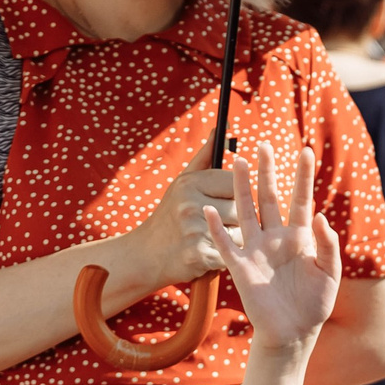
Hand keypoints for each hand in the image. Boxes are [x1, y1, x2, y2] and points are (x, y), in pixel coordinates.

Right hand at [124, 147, 240, 287]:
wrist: (144, 254)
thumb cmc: (171, 214)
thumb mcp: (183, 182)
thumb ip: (206, 156)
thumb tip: (222, 127)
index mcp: (189, 183)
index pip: (236, 182)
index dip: (234, 194)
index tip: (221, 202)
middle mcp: (189, 203)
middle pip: (240, 208)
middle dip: (235, 219)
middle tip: (214, 225)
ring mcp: (193, 230)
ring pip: (240, 232)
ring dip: (234, 239)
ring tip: (211, 238)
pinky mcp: (198, 255)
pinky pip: (232, 253)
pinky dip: (227, 257)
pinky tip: (210, 253)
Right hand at [204, 144, 341, 356]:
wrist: (293, 332)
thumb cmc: (314, 304)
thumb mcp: (329, 273)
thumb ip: (327, 245)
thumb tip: (319, 215)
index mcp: (300, 237)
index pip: (301, 199)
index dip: (304, 176)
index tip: (307, 151)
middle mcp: (276, 238)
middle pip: (271, 198)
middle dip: (268, 172)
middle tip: (264, 145)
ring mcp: (257, 250)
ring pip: (246, 211)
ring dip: (241, 188)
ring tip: (237, 162)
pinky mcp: (241, 267)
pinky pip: (225, 244)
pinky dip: (217, 228)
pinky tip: (209, 209)